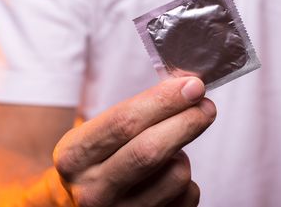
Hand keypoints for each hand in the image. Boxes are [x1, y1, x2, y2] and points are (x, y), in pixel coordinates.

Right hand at [53, 77, 215, 205]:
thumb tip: (188, 87)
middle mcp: (92, 190)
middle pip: (151, 150)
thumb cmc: (97, 160)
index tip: (193, 86)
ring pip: (176, 175)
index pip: (125, 122)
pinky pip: (188, 197)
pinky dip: (187, 183)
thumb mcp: (98, 132)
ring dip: (183, 156)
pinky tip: (167, 179)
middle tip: (206, 107)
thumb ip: (139, 111)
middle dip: (187, 122)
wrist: (76, 205)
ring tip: (169, 154)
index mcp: (75, 155)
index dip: (164, 101)